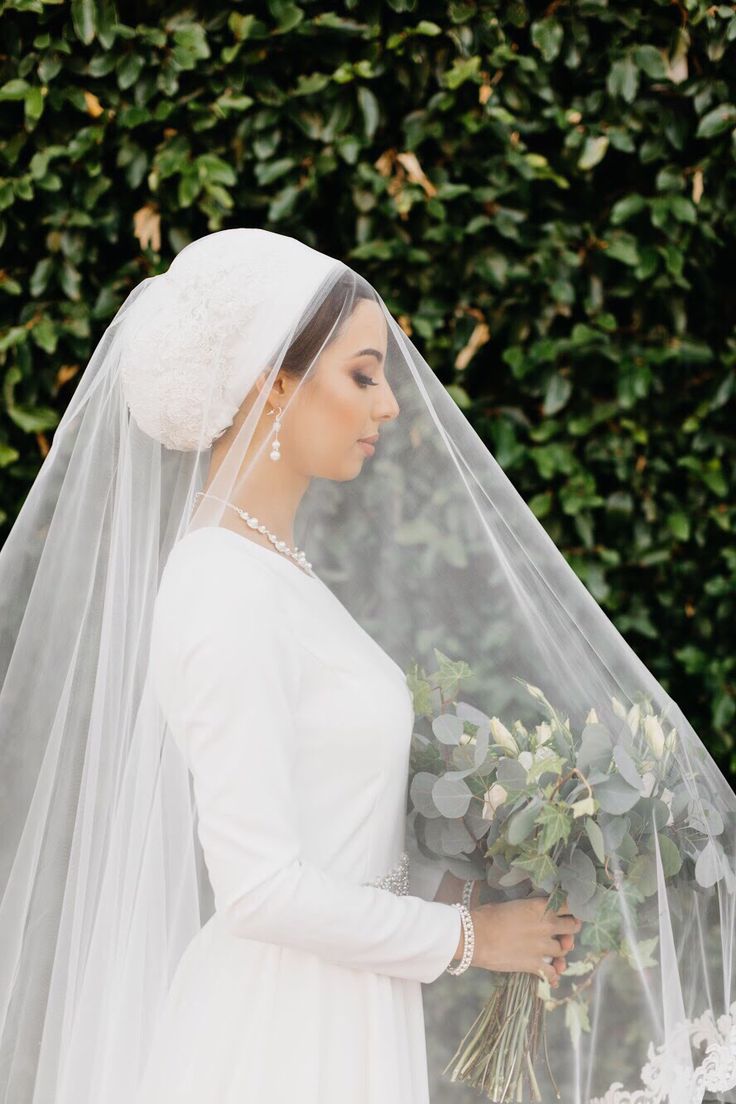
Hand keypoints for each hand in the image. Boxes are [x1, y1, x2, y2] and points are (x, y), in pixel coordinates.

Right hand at [452, 894, 581, 985]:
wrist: (474, 937)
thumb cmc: (486, 916)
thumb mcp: (511, 905)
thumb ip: (528, 909)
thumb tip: (533, 912)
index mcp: (540, 906)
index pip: (569, 904)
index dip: (572, 908)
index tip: (569, 911)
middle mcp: (546, 925)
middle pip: (573, 927)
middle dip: (570, 929)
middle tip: (565, 932)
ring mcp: (542, 946)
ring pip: (564, 950)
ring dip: (560, 951)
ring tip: (554, 952)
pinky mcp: (535, 965)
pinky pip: (553, 973)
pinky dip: (553, 975)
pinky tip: (551, 976)